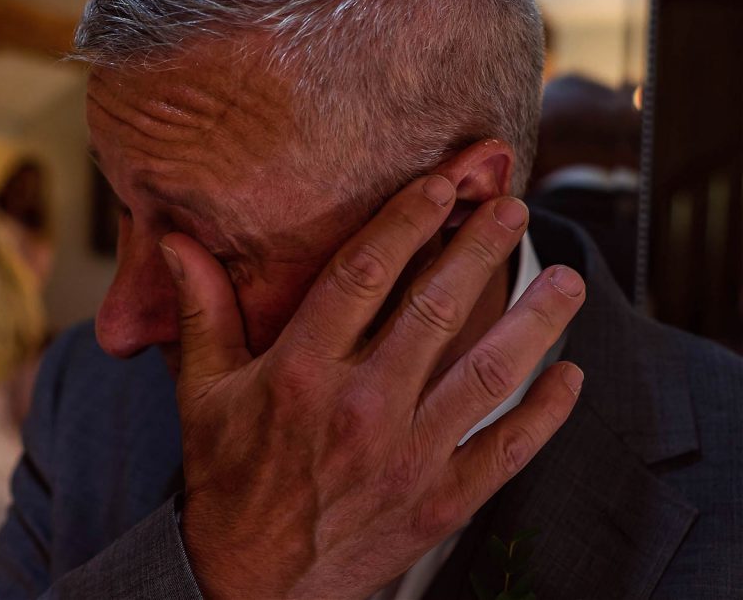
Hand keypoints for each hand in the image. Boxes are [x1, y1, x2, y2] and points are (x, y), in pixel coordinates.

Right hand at [160, 174, 585, 598]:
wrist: (249, 582)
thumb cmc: (227, 477)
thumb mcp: (202, 391)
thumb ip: (200, 311)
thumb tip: (176, 241)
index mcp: (301, 371)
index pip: (363, 275)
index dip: (405, 221)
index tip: (440, 184)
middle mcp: (361, 407)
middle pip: (435, 308)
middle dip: (479, 248)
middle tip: (512, 204)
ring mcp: (407, 456)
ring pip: (487, 372)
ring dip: (533, 319)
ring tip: (566, 278)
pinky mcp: (439, 501)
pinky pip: (506, 450)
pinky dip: (545, 413)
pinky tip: (570, 375)